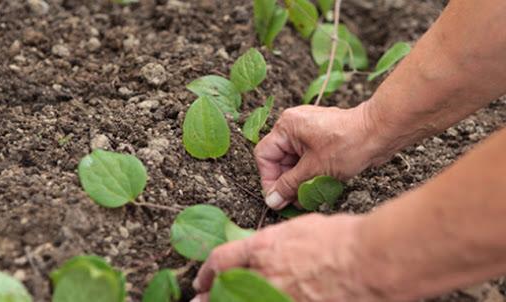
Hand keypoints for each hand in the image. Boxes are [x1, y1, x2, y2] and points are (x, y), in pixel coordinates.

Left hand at [192, 214, 385, 301]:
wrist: (368, 259)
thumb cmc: (341, 238)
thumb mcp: (300, 229)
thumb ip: (277, 242)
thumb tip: (268, 251)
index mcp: (264, 249)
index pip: (223, 260)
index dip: (208, 271)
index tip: (203, 279)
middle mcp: (264, 275)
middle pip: (224, 291)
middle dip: (209, 298)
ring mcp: (278, 297)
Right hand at [255, 103, 387, 208]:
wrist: (380, 133)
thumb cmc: (349, 144)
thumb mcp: (314, 170)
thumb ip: (289, 186)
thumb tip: (272, 200)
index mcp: (287, 126)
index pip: (265, 155)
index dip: (268, 178)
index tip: (278, 197)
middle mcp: (294, 125)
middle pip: (279, 158)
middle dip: (286, 181)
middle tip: (293, 201)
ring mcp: (308, 131)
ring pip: (294, 161)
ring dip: (299, 180)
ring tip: (308, 196)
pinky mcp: (321, 138)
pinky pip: (307, 158)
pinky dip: (310, 173)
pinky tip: (318, 187)